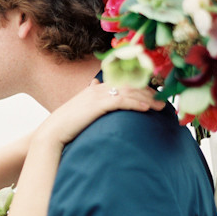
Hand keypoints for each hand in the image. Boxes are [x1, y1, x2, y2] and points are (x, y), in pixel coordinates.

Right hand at [36, 79, 163, 148]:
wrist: (53, 132)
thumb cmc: (66, 126)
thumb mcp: (81, 110)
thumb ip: (90, 100)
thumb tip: (96, 89)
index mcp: (95, 89)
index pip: (122, 84)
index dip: (140, 88)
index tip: (154, 95)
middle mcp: (98, 89)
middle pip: (129, 86)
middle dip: (148, 92)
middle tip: (163, 101)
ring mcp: (98, 95)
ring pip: (128, 92)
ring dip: (147, 98)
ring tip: (161, 106)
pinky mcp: (98, 105)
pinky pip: (122, 101)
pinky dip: (136, 103)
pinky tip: (147, 108)